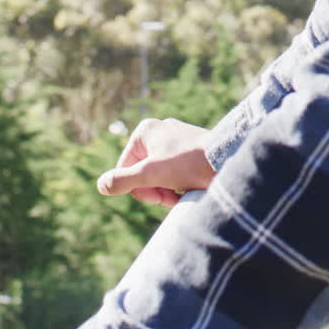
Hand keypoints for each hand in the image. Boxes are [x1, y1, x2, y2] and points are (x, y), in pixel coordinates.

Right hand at [97, 117, 216, 208]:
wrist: (226, 159)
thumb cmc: (188, 162)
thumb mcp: (151, 174)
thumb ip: (123, 180)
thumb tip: (101, 185)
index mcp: (144, 131)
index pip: (125, 170)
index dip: (138, 189)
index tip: (157, 194)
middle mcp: (157, 132)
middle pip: (141, 174)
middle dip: (154, 191)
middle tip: (170, 197)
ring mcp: (174, 142)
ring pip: (157, 177)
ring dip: (166, 192)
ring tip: (182, 194)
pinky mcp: (188, 152)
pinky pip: (173, 175)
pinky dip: (178, 187)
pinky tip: (190, 190)